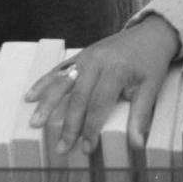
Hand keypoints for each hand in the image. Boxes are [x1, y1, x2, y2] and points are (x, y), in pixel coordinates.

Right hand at [25, 15, 180, 155]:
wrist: (151, 33)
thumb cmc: (151, 62)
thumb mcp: (152, 86)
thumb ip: (141, 114)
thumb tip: (137, 144)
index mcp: (116, 70)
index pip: (99, 104)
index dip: (91, 128)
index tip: (87, 148)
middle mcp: (97, 62)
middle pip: (78, 97)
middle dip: (68, 124)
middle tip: (61, 147)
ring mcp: (86, 57)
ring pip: (62, 82)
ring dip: (47, 103)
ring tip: (34, 122)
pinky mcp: (81, 54)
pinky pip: (60, 69)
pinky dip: (44, 82)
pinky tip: (30, 95)